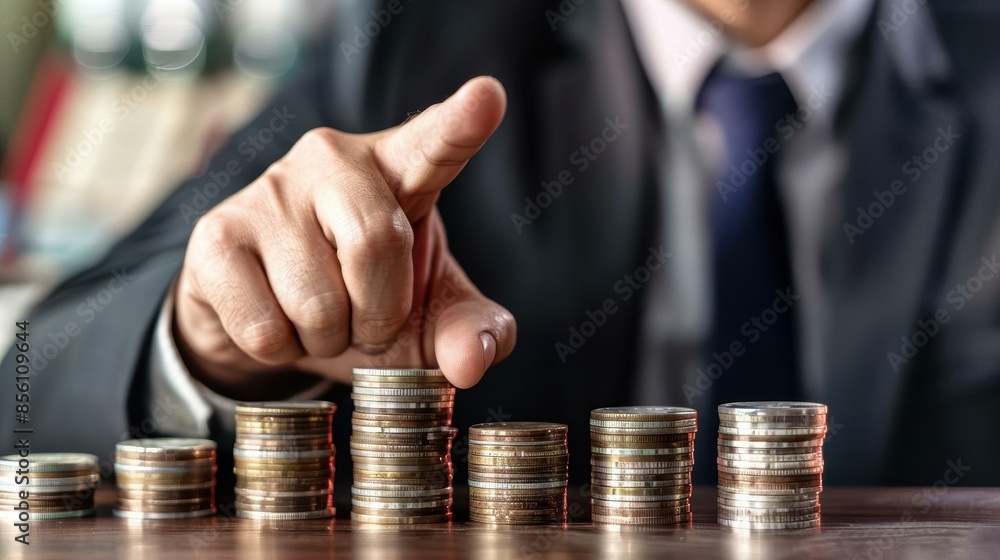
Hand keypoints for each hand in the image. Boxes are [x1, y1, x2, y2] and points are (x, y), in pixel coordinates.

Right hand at [172, 77, 515, 399]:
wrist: (267, 318)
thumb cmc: (363, 299)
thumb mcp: (429, 316)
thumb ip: (471, 332)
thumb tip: (471, 361)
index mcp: (398, 171)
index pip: (432, 144)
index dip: (461, 125)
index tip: (488, 97)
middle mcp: (332, 161)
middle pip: (376, 243)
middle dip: (380, 313)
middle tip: (368, 321)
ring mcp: (269, 191)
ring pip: (318, 304)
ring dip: (327, 338)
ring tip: (316, 317)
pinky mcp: (216, 235)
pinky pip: (266, 329)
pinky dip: (282, 350)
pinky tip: (276, 320)